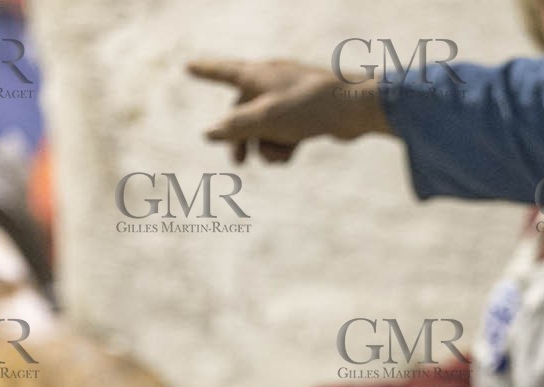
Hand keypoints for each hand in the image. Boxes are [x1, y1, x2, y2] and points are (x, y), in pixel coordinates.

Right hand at [188, 58, 389, 164]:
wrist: (355, 109)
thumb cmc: (307, 108)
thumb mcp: (265, 120)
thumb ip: (235, 127)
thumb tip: (209, 134)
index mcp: (258, 74)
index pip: (224, 72)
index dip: (206, 71)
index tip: (188, 67)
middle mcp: (272, 81)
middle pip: (244, 109)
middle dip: (241, 137)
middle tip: (238, 162)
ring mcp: (291, 97)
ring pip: (266, 125)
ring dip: (267, 144)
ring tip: (276, 158)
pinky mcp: (307, 113)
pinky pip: (286, 131)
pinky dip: (285, 144)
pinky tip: (289, 156)